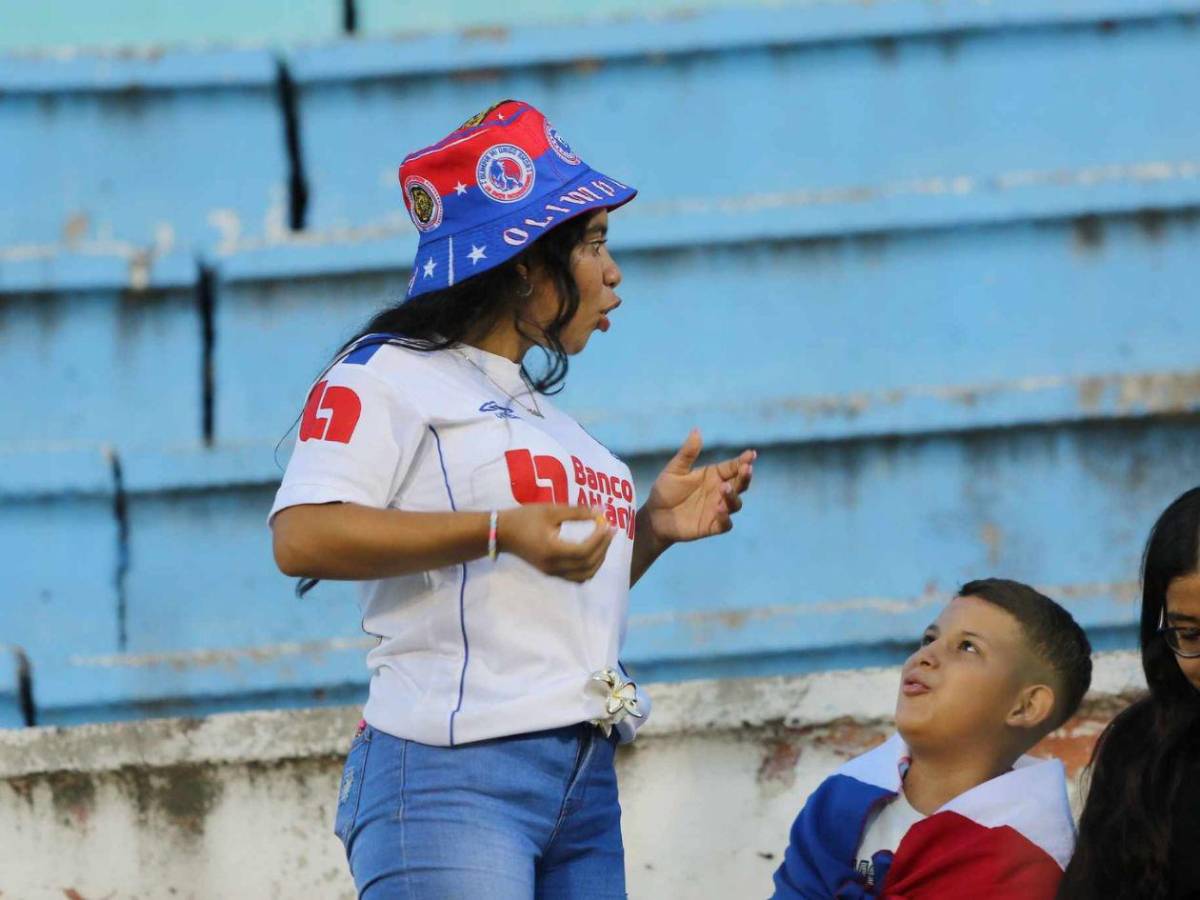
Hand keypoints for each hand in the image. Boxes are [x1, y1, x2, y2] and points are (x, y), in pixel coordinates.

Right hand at [497, 504, 615, 582]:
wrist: (502, 533)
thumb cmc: (525, 518)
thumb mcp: (551, 510)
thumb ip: (577, 512)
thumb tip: (601, 511)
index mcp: (552, 550)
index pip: (584, 550)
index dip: (599, 539)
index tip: (607, 524)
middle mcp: (553, 566)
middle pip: (587, 564)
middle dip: (603, 547)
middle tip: (610, 530)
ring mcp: (552, 572)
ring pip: (584, 575)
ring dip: (598, 560)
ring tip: (604, 541)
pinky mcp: (551, 573)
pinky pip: (577, 577)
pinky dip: (589, 567)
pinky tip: (593, 552)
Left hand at [642, 429, 754, 545]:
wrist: (654, 516)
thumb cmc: (665, 490)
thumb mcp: (675, 469)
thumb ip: (688, 453)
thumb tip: (697, 430)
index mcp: (714, 475)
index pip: (733, 466)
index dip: (744, 460)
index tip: (751, 454)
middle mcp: (719, 491)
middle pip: (740, 484)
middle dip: (745, 476)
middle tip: (747, 468)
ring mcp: (717, 509)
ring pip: (735, 503)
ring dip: (733, 496)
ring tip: (725, 487)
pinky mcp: (712, 526)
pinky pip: (725, 524)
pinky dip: (725, 518)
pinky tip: (719, 509)